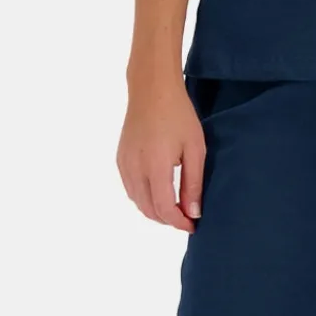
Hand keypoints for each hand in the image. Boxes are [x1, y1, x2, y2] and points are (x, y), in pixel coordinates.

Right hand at [118, 70, 204, 231]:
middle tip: (186, 217)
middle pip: (148, 210)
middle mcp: (135, 168)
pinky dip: (143, 198)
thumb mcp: (195, 149)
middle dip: (168, 219)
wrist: (152, 90)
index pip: (164, 208)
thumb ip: (193, 183)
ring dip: (155, 210)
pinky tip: (159, 192)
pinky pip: (130, 188)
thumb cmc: (179, 115)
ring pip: (137, 201)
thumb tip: (193, 213)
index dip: (179, 222)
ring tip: (175, 207)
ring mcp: (124, 164)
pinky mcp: (120, 159)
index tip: (193, 225)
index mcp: (155, 166)